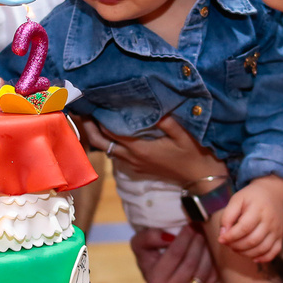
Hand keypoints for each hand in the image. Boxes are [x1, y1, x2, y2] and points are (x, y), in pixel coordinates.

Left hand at [80, 116, 226, 185]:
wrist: (201, 180)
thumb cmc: (195, 155)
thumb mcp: (185, 135)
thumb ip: (168, 121)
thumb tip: (152, 106)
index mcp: (141, 149)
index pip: (111, 132)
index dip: (98, 118)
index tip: (90, 102)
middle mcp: (132, 158)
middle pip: (100, 143)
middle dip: (88, 127)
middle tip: (80, 109)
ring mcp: (133, 165)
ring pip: (106, 150)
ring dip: (95, 134)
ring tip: (89, 116)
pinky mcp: (137, 168)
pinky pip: (115, 154)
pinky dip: (107, 142)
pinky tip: (106, 130)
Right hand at [129, 226, 215, 282]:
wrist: (157, 277)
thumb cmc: (150, 256)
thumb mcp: (140, 243)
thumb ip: (149, 237)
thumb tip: (168, 237)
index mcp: (154, 280)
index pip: (175, 254)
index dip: (185, 237)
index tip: (190, 225)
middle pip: (191, 263)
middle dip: (198, 242)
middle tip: (200, 229)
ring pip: (202, 272)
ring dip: (207, 252)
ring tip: (205, 239)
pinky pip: (210, 282)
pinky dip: (212, 266)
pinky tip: (208, 254)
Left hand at [218, 176, 282, 262]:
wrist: (273, 194)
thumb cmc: (251, 197)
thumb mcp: (237, 199)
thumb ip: (228, 216)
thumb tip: (223, 234)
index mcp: (258, 209)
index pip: (244, 228)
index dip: (231, 236)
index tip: (221, 239)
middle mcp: (270, 220)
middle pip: (253, 240)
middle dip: (237, 246)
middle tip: (228, 244)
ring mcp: (277, 230)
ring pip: (262, 248)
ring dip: (246, 253)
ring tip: (236, 249)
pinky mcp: (280, 236)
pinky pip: (274, 252)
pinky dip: (263, 258)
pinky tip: (252, 257)